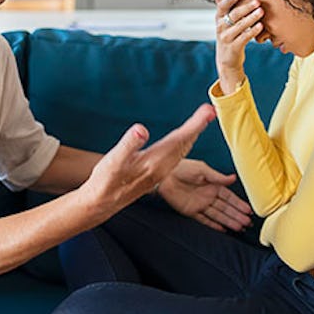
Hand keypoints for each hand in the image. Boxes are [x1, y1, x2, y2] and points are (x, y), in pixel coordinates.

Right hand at [83, 104, 215, 220]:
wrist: (103, 202)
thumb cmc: (106, 181)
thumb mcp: (114, 160)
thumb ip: (129, 144)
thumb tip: (141, 130)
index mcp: (154, 162)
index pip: (179, 139)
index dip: (195, 124)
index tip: (208, 112)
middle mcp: (162, 167)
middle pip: (185, 143)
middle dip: (198, 126)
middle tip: (210, 111)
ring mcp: (161, 172)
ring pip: (183, 149)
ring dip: (193, 134)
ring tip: (203, 120)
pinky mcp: (157, 173)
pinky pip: (177, 155)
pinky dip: (184, 142)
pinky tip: (185, 139)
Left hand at [158, 159, 252, 231]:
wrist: (164, 174)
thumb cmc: (182, 167)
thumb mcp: (202, 169)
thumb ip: (217, 177)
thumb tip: (233, 178)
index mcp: (212, 185)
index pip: (229, 197)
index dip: (239, 204)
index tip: (249, 210)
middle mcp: (207, 196)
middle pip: (225, 208)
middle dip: (237, 215)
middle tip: (248, 223)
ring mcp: (199, 204)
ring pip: (217, 215)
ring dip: (229, 221)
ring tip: (240, 227)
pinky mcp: (190, 211)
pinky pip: (204, 220)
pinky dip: (213, 225)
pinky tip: (223, 229)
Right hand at [215, 0, 264, 93]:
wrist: (227, 60)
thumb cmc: (231, 38)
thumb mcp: (228, 25)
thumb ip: (234, 13)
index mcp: (219, 19)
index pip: (222, 7)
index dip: (229, 0)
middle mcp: (220, 28)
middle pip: (234, 15)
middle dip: (246, 7)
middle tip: (257, 2)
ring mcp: (226, 38)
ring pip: (240, 26)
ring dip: (251, 18)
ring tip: (261, 11)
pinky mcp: (234, 48)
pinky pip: (244, 37)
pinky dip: (253, 31)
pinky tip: (260, 26)